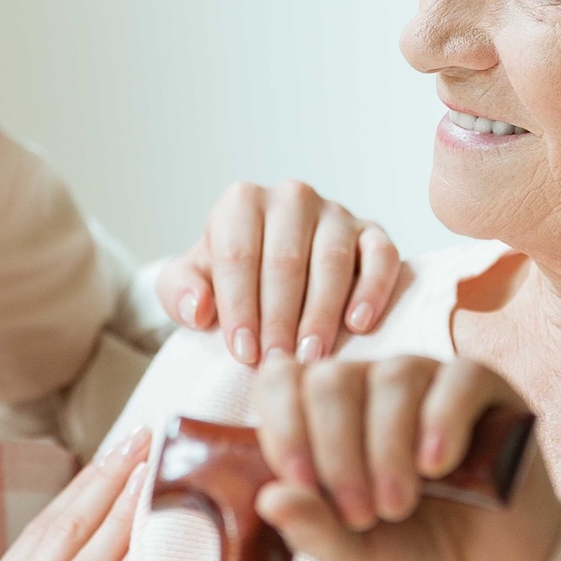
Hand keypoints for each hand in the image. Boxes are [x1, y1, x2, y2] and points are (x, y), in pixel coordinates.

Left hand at [155, 180, 399, 364]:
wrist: (270, 275)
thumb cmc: (229, 283)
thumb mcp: (190, 284)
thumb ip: (179, 292)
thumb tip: (199, 309)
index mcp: (242, 203)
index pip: (238, 255)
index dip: (239, 307)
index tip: (243, 354)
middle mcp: (290, 198)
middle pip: (285, 260)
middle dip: (279, 318)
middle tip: (278, 362)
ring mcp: (335, 213)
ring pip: (332, 260)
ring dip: (321, 312)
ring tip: (312, 356)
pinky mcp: (372, 232)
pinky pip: (381, 255)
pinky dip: (373, 289)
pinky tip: (360, 325)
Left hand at [249, 353, 560, 560]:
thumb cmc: (412, 556)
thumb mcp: (352, 557)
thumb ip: (312, 529)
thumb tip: (269, 498)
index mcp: (325, 416)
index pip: (282, 381)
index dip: (284, 428)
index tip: (303, 485)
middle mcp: (371, 386)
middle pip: (332, 379)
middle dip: (337, 452)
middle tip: (361, 514)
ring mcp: (428, 382)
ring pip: (391, 378)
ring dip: (387, 448)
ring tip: (399, 505)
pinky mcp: (485, 390)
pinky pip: (458, 378)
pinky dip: (442, 420)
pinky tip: (436, 464)